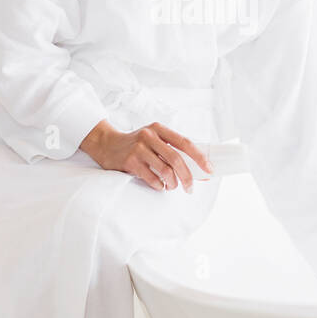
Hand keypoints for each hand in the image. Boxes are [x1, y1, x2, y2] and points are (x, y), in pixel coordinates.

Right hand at [80, 119, 212, 192]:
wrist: (106, 144)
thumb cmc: (136, 145)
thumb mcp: (154, 140)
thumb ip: (173, 150)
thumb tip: (199, 170)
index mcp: (159, 129)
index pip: (185, 143)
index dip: (199, 158)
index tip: (209, 170)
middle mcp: (149, 136)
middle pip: (176, 159)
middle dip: (188, 176)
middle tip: (190, 188)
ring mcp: (138, 149)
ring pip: (165, 170)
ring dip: (173, 183)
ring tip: (172, 186)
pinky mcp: (130, 162)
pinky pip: (152, 178)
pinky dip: (159, 185)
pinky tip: (159, 185)